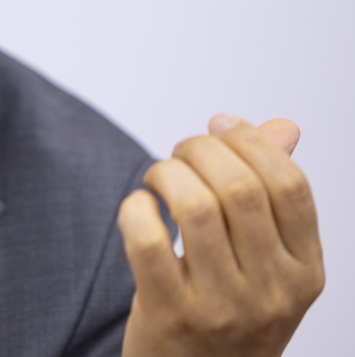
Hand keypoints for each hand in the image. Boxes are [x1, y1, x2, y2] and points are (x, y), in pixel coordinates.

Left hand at [117, 116, 323, 356]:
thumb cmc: (229, 312)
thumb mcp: (268, 264)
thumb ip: (273, 196)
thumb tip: (281, 125)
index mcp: (304, 272)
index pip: (290, 186)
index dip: (250, 141)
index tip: (218, 125)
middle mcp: (271, 292)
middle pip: (240, 188)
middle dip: (199, 150)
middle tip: (179, 153)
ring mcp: (222, 307)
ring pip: (195, 207)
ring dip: (166, 173)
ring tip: (158, 178)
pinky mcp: (170, 314)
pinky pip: (149, 241)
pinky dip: (136, 209)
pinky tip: (138, 208)